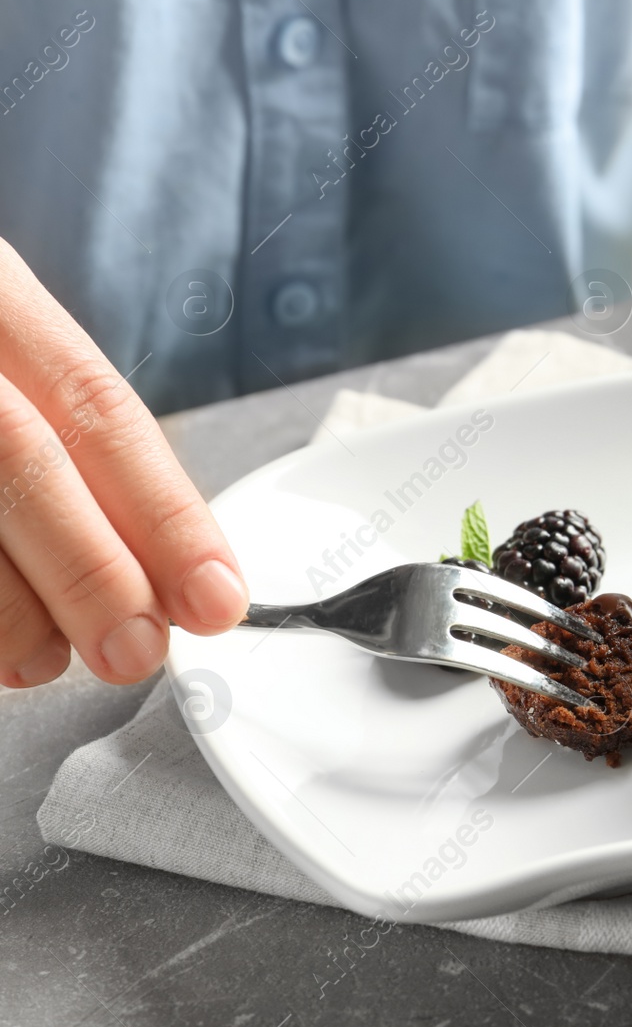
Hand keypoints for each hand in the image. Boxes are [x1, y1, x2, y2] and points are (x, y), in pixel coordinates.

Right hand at [0, 238, 247, 687]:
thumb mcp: (11, 370)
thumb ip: (77, 453)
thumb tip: (167, 570)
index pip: (99, 407)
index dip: (166, 512)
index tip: (216, 596)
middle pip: (18, 455)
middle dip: (89, 569)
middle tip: (134, 649)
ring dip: (9, 611)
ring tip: (44, 657)